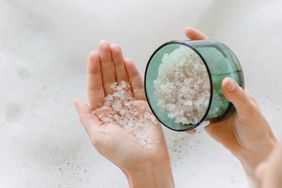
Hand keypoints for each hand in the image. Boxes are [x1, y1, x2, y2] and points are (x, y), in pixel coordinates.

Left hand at [74, 41, 173, 187]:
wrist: (146, 162)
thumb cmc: (121, 154)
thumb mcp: (97, 136)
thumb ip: (87, 117)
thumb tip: (76, 100)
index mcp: (101, 112)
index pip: (95, 86)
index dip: (94, 70)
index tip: (93, 54)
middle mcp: (114, 105)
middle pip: (108, 79)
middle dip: (106, 61)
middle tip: (104, 44)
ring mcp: (129, 103)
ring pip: (122, 79)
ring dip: (118, 63)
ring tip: (115, 47)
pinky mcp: (143, 104)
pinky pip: (137, 86)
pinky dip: (133, 73)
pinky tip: (128, 61)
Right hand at [185, 27, 276, 177]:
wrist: (251, 150)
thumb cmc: (256, 128)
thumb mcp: (249, 111)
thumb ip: (238, 97)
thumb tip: (226, 82)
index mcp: (228, 83)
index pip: (215, 58)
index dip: (202, 44)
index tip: (188, 33)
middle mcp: (216, 90)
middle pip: (198, 72)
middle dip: (184, 64)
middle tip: (171, 58)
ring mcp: (208, 103)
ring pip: (190, 91)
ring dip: (179, 89)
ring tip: (167, 85)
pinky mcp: (203, 117)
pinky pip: (189, 112)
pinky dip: (183, 114)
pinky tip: (179, 116)